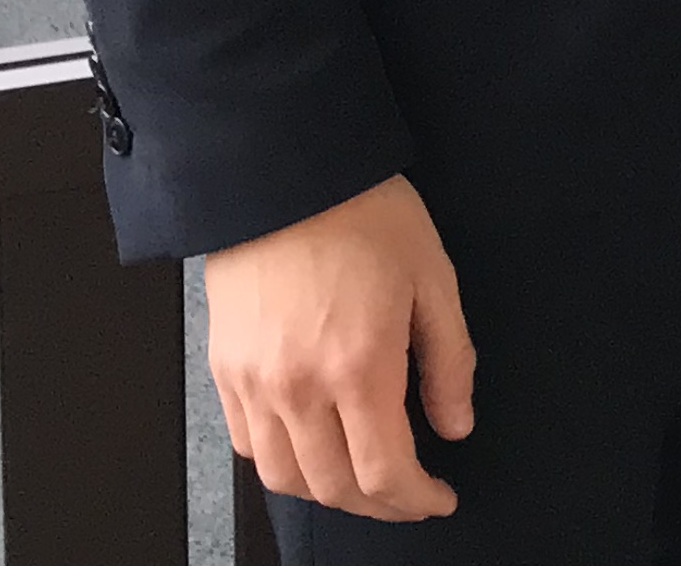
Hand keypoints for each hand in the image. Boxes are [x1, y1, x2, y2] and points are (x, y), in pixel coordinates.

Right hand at [204, 174, 473, 522]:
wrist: (285, 175)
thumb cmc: (364, 215)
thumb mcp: (433, 279)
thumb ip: (449, 361)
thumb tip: (455, 424)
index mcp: (358, 366)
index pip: (384, 471)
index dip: (415, 500)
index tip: (438, 499)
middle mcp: (298, 388)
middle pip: (334, 487)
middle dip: (379, 505)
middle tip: (410, 497)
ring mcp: (254, 384)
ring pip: (286, 479)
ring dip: (329, 493)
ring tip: (365, 480)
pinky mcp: (225, 372)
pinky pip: (249, 446)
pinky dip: (284, 464)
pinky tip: (315, 448)